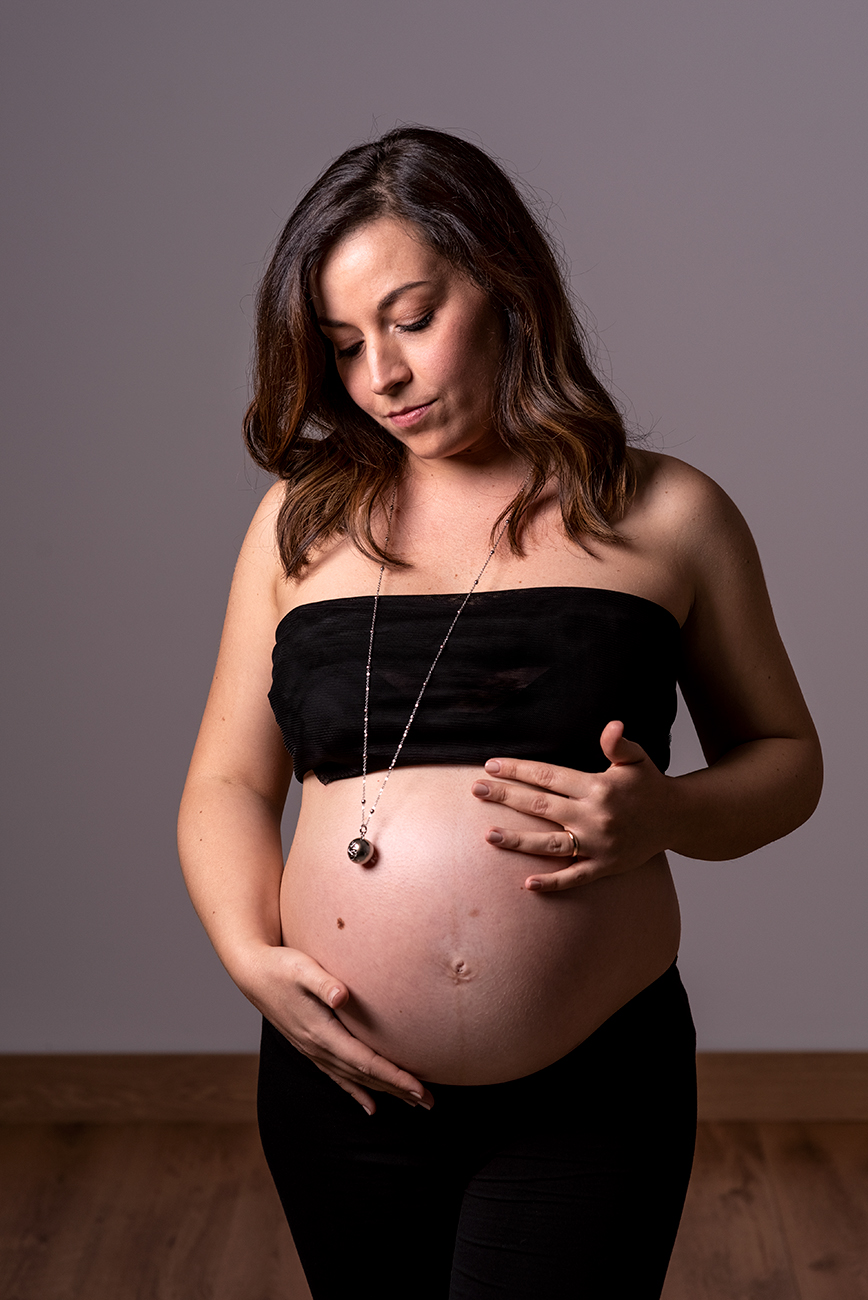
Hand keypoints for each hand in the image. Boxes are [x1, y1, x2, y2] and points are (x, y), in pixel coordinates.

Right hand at [241, 944, 433, 1114]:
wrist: (252, 973)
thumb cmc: (281, 967)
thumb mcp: (302, 969)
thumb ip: (323, 982)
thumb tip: (342, 995)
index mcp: (321, 1032)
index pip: (365, 1061)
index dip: (393, 1076)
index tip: (419, 1088)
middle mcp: (318, 1048)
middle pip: (365, 1076)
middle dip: (398, 1090)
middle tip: (429, 1104)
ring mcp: (314, 1051)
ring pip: (355, 1080)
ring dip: (384, 1092)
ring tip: (412, 1104)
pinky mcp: (312, 1047)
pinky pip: (340, 1077)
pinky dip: (358, 1092)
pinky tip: (370, 1106)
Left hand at [471, 720, 670, 891]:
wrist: (678, 818)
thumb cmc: (649, 784)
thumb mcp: (636, 758)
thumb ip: (619, 744)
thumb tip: (612, 725)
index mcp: (597, 787)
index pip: (548, 776)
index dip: (519, 770)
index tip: (491, 765)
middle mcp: (594, 816)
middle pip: (541, 806)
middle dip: (506, 797)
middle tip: (476, 790)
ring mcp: (598, 843)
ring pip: (550, 844)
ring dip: (518, 840)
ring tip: (489, 835)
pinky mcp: (605, 865)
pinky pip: (575, 877)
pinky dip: (553, 882)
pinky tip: (528, 883)